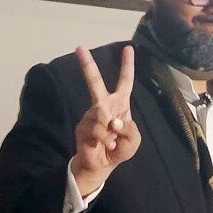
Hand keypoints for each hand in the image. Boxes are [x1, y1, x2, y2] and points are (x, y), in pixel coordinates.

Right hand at [70, 45, 140, 195]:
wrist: (102, 165)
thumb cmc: (119, 148)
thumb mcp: (133, 139)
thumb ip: (129, 128)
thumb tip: (113, 120)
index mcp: (119, 104)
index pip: (125, 82)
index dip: (127, 66)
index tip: (128, 48)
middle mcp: (103, 105)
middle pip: (94, 82)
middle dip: (87, 64)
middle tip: (79, 47)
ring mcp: (91, 115)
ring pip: (102, 116)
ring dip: (111, 132)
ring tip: (111, 142)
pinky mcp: (82, 127)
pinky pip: (96, 129)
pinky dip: (105, 139)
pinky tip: (104, 145)